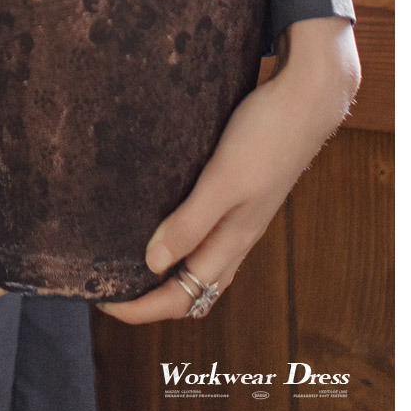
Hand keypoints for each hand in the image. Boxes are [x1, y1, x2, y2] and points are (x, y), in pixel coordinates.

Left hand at [96, 15, 360, 323]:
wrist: (307, 102)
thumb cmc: (265, 137)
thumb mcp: (222, 180)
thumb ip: (190, 223)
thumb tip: (152, 265)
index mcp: (231, 241)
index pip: (183, 297)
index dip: (142, 308)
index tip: (102, 302)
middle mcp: (238, 236)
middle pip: (194, 290)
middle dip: (153, 299)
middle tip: (111, 287)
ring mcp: (242, 215)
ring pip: (203, 265)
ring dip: (169, 274)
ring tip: (130, 260)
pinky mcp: (243, 192)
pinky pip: (209, 235)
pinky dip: (183, 243)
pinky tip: (163, 219)